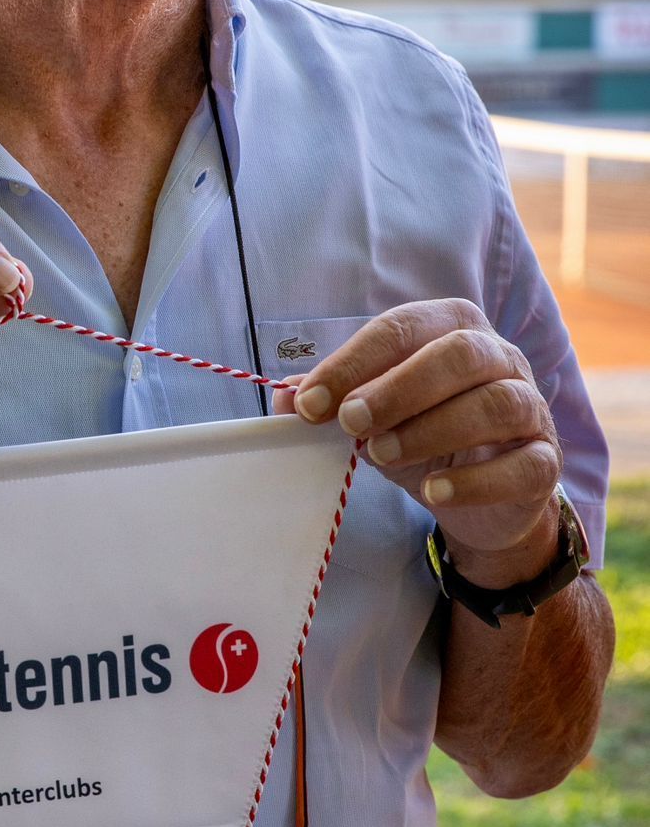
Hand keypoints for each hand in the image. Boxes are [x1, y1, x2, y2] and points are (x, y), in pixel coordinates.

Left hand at [280, 299, 561, 570]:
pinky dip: (476, 480)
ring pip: (496, 404)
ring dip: (432, 429)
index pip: (403, 328)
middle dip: (398, 387)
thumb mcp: (370, 416)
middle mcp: (500, 359)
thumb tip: (282, 397)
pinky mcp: (545, 463)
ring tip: (381, 456)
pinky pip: (525, 464)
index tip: (309, 403)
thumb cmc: (421, 437)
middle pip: (460, 354)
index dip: (353, 363)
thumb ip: (330, 401)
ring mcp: (531, 409)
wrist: (479, 499)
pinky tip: (433, 493)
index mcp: (453, 329)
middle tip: (350, 422)